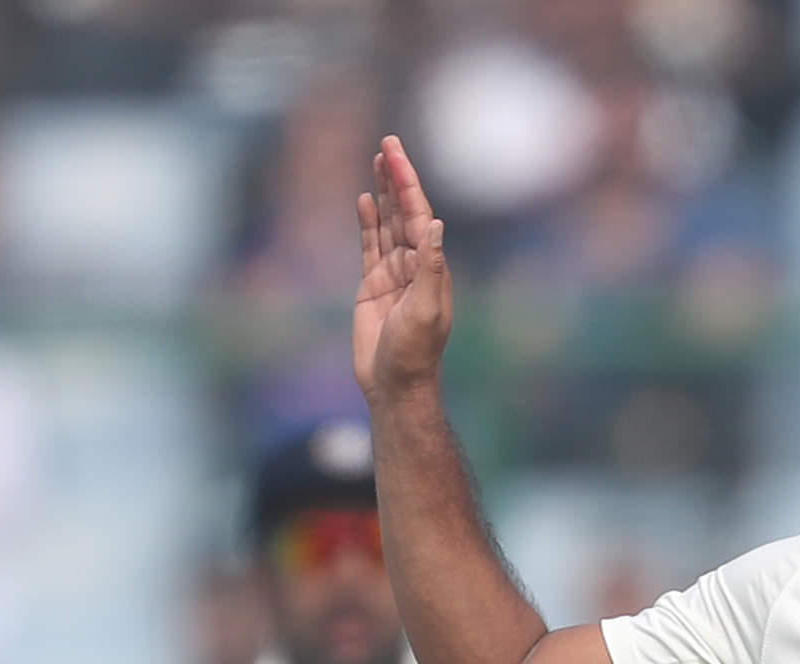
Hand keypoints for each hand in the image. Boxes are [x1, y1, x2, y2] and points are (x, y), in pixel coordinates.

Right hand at [354, 135, 452, 402]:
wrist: (395, 384)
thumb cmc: (415, 352)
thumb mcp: (426, 309)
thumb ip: (430, 267)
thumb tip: (434, 225)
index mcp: (431, 264)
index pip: (418, 213)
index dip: (408, 182)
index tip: (396, 153)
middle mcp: (414, 263)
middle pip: (404, 210)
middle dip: (397, 177)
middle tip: (388, 143)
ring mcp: (392, 272)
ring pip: (387, 223)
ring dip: (384, 193)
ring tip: (379, 161)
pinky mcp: (372, 285)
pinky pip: (369, 245)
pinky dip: (368, 222)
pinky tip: (366, 200)